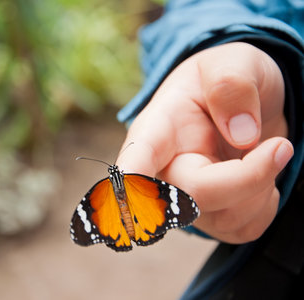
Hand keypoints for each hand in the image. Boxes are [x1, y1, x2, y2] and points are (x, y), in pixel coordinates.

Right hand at [116, 42, 293, 243]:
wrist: (238, 102)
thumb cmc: (224, 80)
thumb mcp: (231, 62)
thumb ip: (230, 85)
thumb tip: (243, 136)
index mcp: (156, 130)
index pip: (137, 158)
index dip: (131, 179)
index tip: (129, 190)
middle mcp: (163, 170)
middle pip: (190, 197)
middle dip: (247, 179)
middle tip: (281, 146)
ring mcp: (184, 198)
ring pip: (220, 220)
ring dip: (260, 190)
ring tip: (267, 152)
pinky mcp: (210, 216)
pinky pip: (240, 230)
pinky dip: (264, 208)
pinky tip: (261, 179)